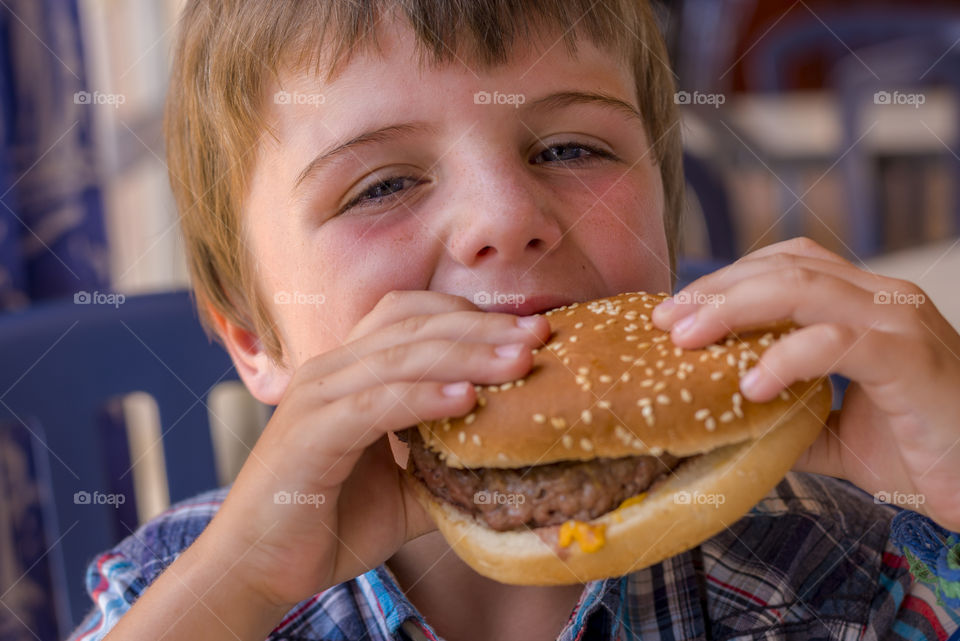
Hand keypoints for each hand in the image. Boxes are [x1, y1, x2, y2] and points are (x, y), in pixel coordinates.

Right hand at [204, 290, 549, 608]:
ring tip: (519, 362)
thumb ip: (448, 470)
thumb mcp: (405, 491)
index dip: (471, 317)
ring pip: (399, 357)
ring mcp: (318, 397)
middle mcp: (332, 371)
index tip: (530, 333)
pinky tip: (465, 399)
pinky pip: (374, 403)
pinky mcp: (309, 433)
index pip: (413, 317)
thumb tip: (511, 471)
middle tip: (540, 336)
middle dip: (482, 328)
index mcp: (352, 372)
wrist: (257, 566)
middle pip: (414, 327)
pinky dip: (421, 397)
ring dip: (465, 355)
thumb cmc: (329, 522)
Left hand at [652, 237, 959, 530]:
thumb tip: (726, 422)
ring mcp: (899, 321)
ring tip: (687, 342)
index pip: (784, 266)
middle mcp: (882, 298)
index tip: (675, 312)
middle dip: (715, 290)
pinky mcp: (911, 357)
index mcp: (864, 304)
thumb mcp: (836, 432)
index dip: (726, 280)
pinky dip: (787, 357)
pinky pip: (837, 342)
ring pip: (804, 289)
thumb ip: (787, 416)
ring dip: (735, 309)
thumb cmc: (922, 452)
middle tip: (665, 322)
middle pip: (783, 268)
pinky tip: (751, 384)